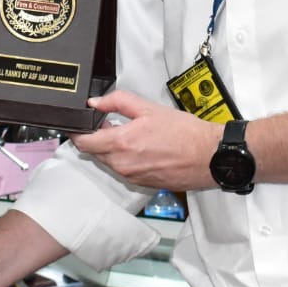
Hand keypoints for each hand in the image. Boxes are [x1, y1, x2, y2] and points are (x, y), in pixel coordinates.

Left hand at [70, 88, 220, 190]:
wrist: (210, 157)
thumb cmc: (186, 134)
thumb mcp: (149, 108)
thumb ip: (118, 102)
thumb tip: (96, 102)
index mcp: (122, 144)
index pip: (84, 142)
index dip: (77, 132)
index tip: (79, 124)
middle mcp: (124, 165)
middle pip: (95, 153)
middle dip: (97, 138)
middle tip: (108, 123)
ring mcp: (132, 177)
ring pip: (109, 162)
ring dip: (111, 149)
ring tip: (130, 134)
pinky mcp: (142, 184)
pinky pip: (123, 170)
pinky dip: (125, 159)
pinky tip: (141, 148)